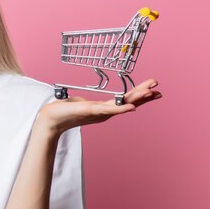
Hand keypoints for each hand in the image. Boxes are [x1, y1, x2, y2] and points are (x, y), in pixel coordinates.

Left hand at [37, 78, 162, 136]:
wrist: (51, 119)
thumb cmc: (65, 111)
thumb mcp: (82, 105)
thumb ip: (90, 104)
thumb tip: (91, 101)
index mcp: (104, 108)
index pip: (126, 100)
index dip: (140, 95)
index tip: (153, 89)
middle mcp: (104, 112)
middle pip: (128, 102)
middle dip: (144, 95)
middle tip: (158, 88)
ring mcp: (99, 113)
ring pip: (122, 105)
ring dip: (137, 99)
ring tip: (150, 93)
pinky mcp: (91, 112)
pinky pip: (108, 110)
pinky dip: (120, 109)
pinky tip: (132, 108)